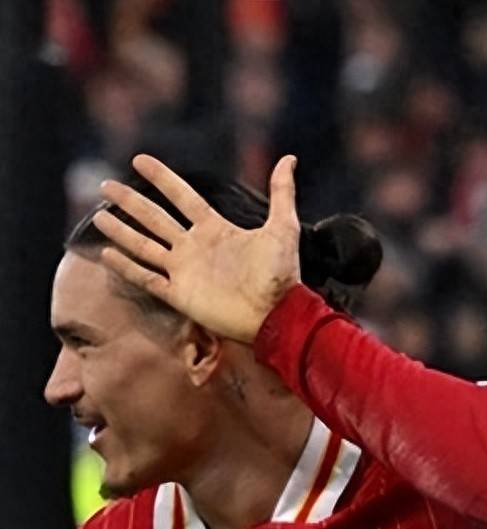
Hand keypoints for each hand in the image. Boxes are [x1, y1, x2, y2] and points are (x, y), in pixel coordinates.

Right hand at [93, 154, 301, 342]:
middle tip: (106, 186)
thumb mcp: (283, 227)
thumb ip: (281, 193)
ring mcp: (185, 271)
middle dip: (131, 202)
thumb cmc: (281, 273)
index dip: (161, 178)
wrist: (277, 314)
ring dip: (122, 232)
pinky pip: (147, 279)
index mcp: (215, 229)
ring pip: (144, 246)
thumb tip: (289, 159)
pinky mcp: (180, 295)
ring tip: (99, 216)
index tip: (138, 160)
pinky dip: (127, 267)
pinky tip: (107, 254)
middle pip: (154, 219)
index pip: (182, 197)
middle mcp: (195, 247)